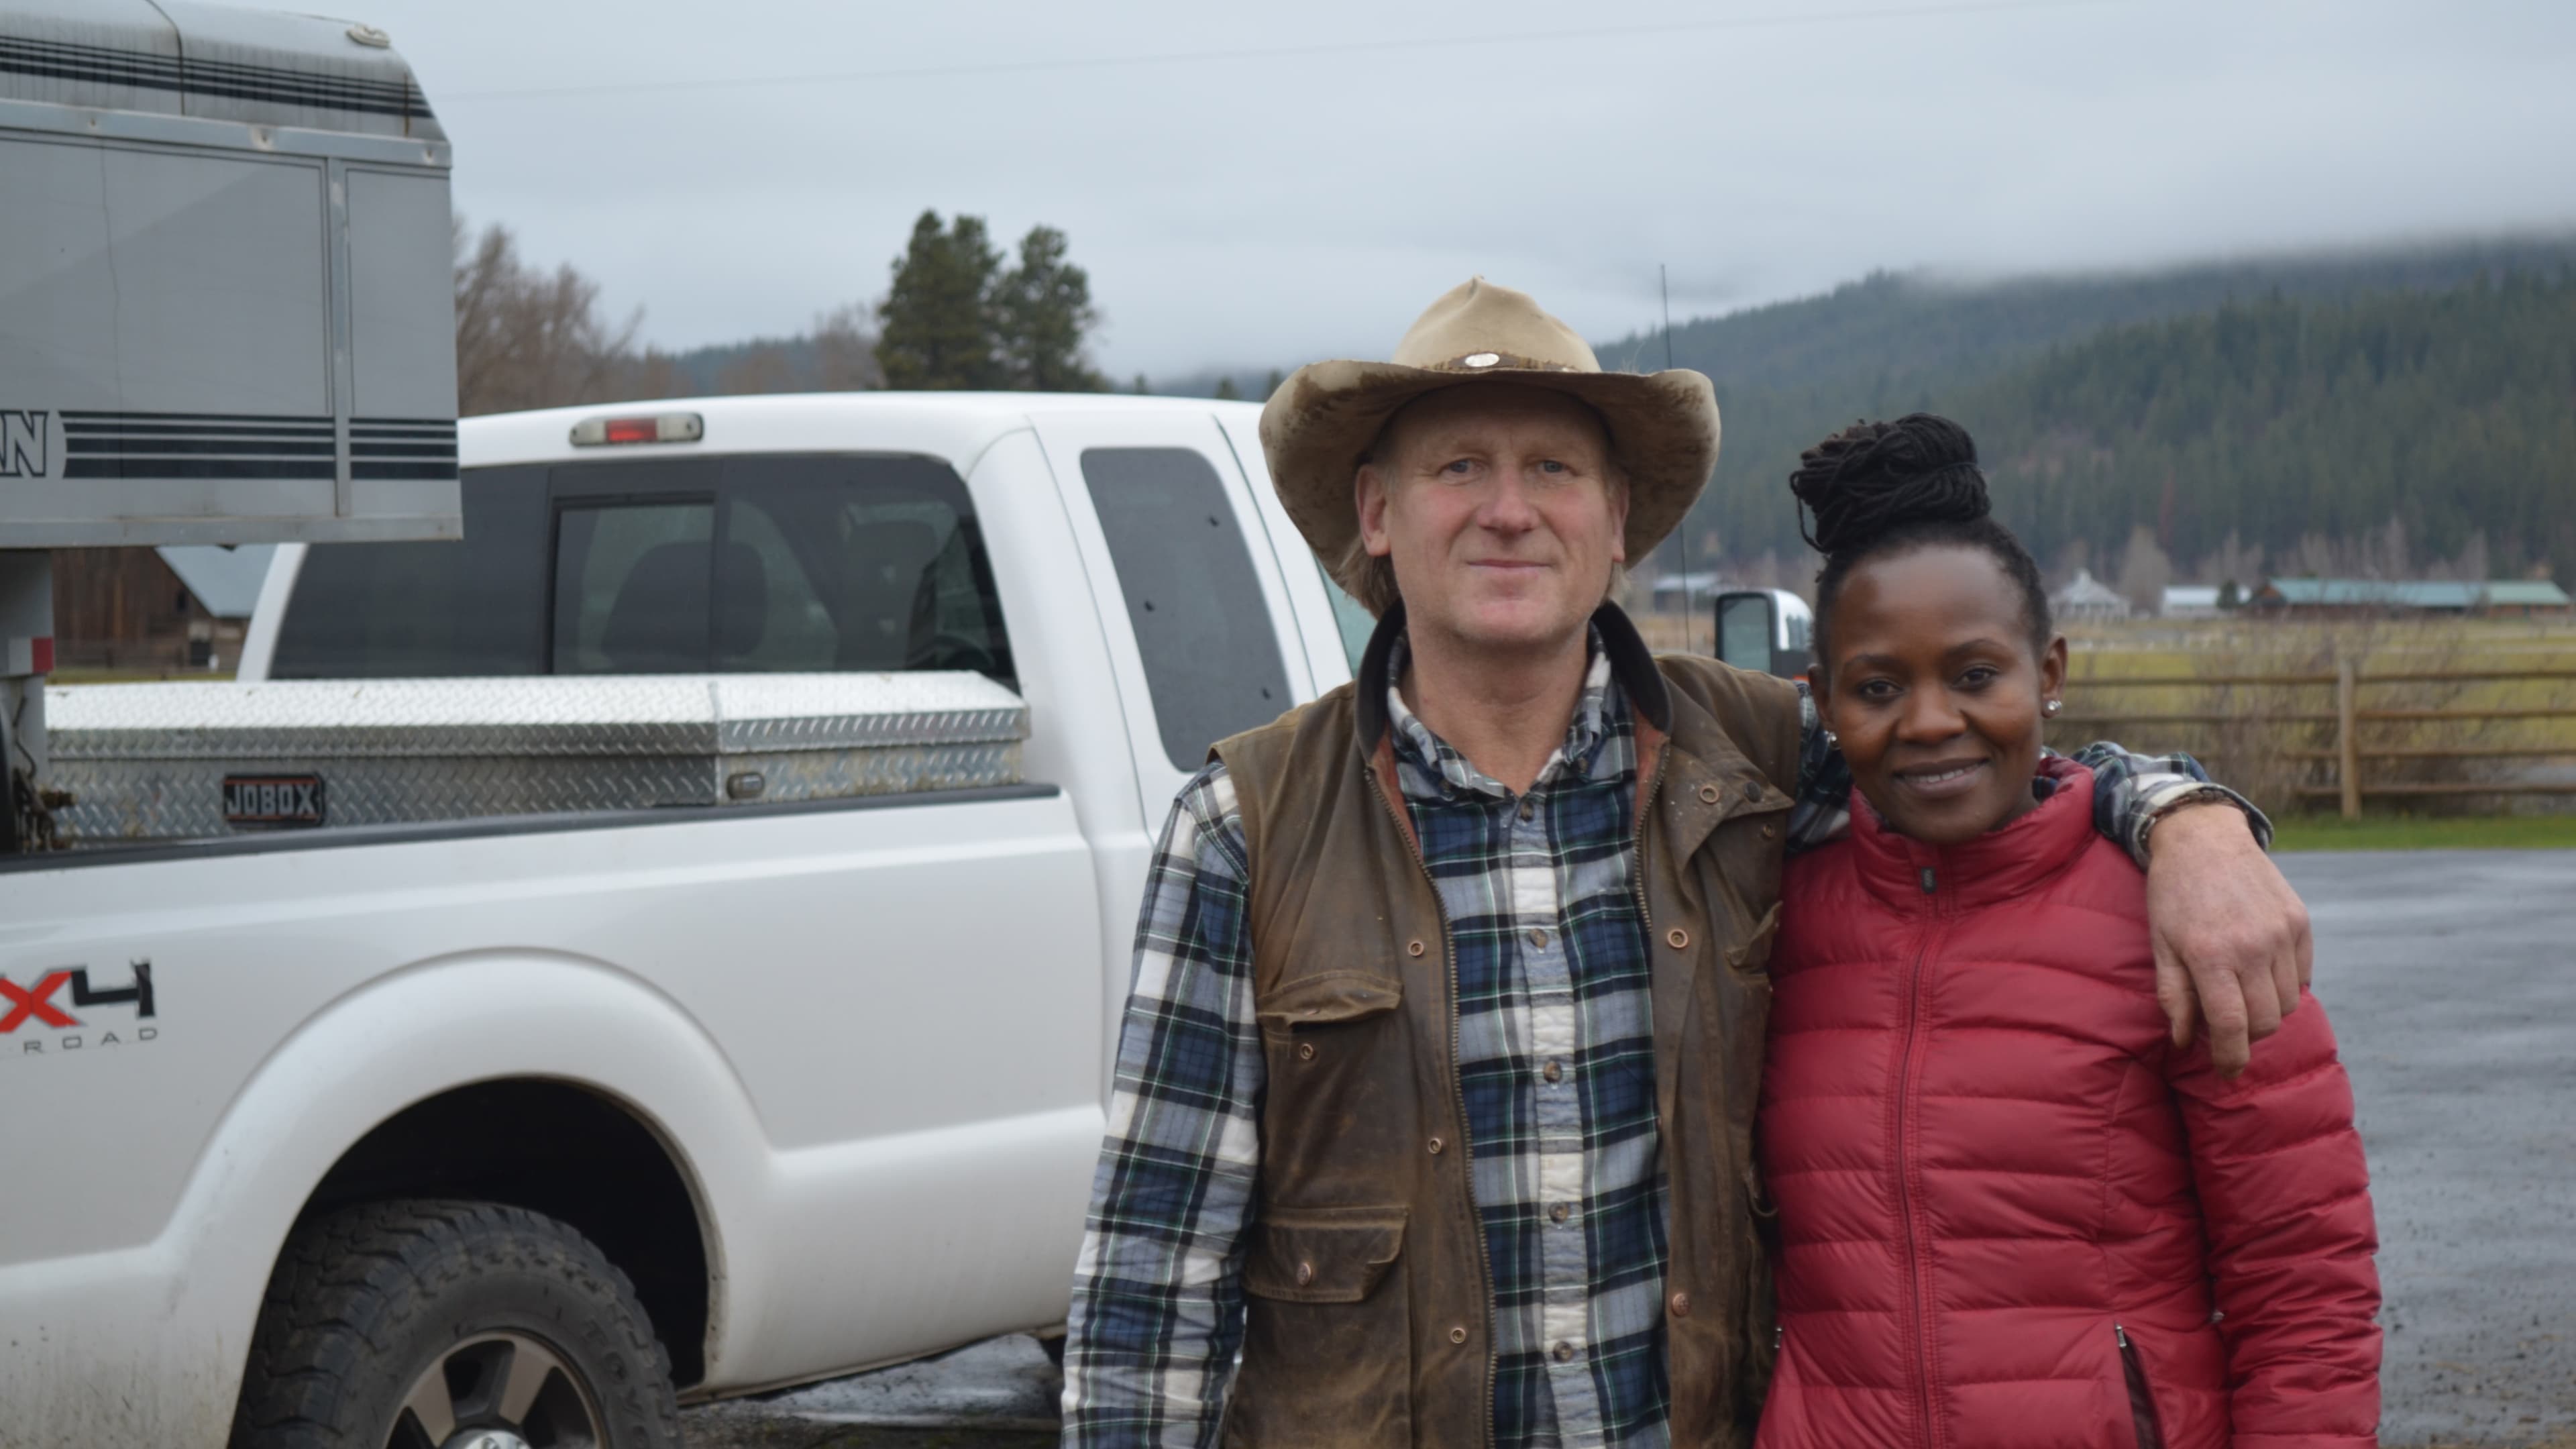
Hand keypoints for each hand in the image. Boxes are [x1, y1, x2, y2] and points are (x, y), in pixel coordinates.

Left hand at [2145, 803, 2313, 1078]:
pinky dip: (2286, 986)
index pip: (2231, 1026)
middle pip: (2267, 1021)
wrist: (2204, 838)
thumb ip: (2173, 995)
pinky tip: (2261, 974)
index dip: (2230, 1058)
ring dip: (2268, 1012)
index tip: (2226, 1072)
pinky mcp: (2300, 922)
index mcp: (2211, 955)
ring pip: (2289, 1002)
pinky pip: (2304, 976)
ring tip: (2242, 997)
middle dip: (2248, 1037)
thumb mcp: (2160, 944)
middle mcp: (2253, 946)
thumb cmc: (2173, 895)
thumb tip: (2185, 1041)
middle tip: (2228, 1031)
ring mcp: (2282, 933)